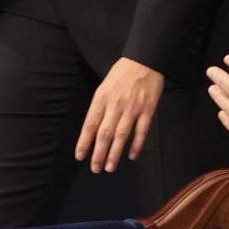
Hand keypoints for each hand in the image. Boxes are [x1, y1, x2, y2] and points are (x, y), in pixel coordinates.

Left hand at [75, 58, 164, 172]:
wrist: (145, 60)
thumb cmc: (122, 74)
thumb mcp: (104, 87)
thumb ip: (100, 108)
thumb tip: (93, 130)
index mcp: (102, 98)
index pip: (90, 124)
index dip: (84, 142)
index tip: (80, 156)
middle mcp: (116, 104)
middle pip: (105, 133)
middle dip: (99, 153)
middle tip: (95, 168)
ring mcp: (132, 108)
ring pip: (122, 135)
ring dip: (115, 153)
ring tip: (110, 166)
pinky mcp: (148, 109)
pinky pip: (142, 130)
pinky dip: (137, 144)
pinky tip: (132, 155)